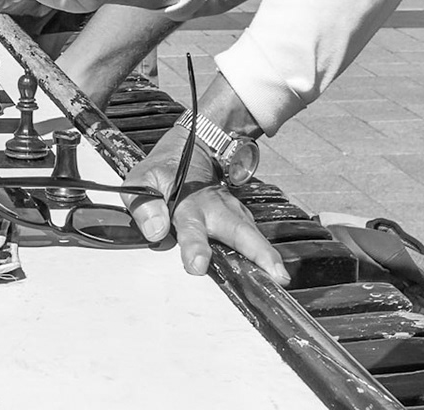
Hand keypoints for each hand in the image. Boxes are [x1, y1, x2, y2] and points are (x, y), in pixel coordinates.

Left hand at [126, 123, 287, 283]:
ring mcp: (232, 212)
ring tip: (280, 276)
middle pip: (238, 231)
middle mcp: (215, 209)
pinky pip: (254, 235)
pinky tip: (275, 270)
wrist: (193, 147)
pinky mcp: (241, 217)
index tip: (198, 264)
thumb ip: (144, 205)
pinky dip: (266, 252)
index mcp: (188, 204)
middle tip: (272, 274)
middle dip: (256, 253)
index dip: (194, 246)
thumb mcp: (143, 180)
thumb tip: (155, 229)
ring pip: (252, 233)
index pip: (191, 227)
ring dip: (267, 254)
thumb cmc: (166, 170)